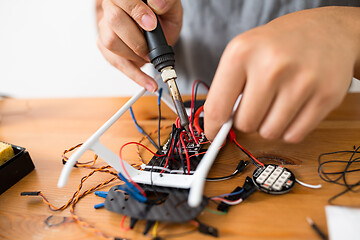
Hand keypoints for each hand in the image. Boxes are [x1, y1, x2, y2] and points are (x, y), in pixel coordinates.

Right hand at [96, 0, 182, 91]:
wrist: (160, 29)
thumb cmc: (163, 16)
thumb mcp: (172, 8)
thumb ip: (167, 2)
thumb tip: (157, 4)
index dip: (136, 12)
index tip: (151, 25)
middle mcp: (111, 8)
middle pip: (114, 21)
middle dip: (137, 40)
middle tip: (152, 49)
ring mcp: (105, 26)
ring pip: (111, 42)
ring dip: (135, 57)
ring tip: (150, 59)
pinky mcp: (105, 45)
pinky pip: (114, 61)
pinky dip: (134, 75)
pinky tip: (147, 82)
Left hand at [204, 7, 359, 142]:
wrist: (327, 30)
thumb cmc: (280, 44)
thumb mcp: (245, 50)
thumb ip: (227, 86)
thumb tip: (217, 125)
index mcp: (243, 52)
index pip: (217, 107)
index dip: (212, 127)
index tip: (213, 133)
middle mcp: (272, 65)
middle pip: (245, 124)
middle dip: (247, 120)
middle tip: (256, 104)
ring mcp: (302, 82)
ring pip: (270, 133)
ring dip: (269, 125)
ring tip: (276, 102)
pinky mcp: (326, 97)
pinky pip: (294, 135)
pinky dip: (289, 129)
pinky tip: (292, 108)